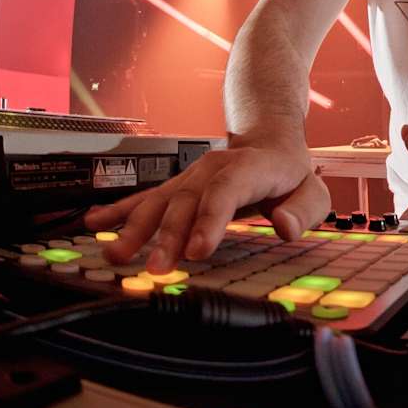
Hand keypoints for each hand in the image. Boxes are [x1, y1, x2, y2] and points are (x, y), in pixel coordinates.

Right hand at [84, 141, 328, 272]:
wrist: (268, 140)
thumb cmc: (290, 173)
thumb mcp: (312, 190)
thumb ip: (304, 210)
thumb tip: (285, 228)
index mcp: (249, 168)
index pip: (226, 191)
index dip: (210, 219)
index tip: (198, 250)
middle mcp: (212, 169)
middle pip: (186, 202)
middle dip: (168, 236)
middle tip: (156, 268)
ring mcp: (190, 177)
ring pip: (160, 201)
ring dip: (136, 229)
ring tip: (116, 254)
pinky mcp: (176, 186)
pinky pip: (145, 197)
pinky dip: (119, 211)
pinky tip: (95, 223)